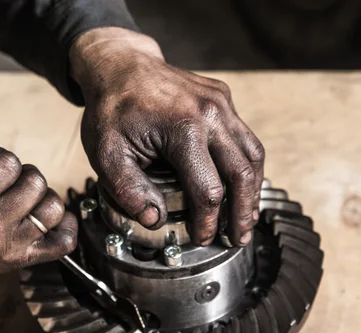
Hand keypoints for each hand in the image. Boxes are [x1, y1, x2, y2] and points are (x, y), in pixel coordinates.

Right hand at [0, 114, 76, 302]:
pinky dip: (64, 225)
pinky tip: (43, 218)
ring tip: (22, 201)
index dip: (0, 160)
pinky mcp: (26, 260)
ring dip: (42, 198)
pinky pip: (66, 241)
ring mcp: (10, 248)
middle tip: (4, 186)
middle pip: (35, 182)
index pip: (6, 162)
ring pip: (54, 207)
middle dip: (22, 176)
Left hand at [70, 28, 264, 246]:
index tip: (202, 239)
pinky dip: (247, 165)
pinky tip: (242, 185)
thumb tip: (155, 220)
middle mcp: (211, 114)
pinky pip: (245, 136)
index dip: (207, 221)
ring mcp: (221, 102)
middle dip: (242, 212)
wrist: (118, 66)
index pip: (207, 189)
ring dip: (253, 190)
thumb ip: (129, 190)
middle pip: (241, 173)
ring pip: (252, 153)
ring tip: (248, 217)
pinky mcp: (222, 97)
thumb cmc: (111, 110)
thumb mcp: (107, 154)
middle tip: (238, 238)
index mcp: (183, 129)